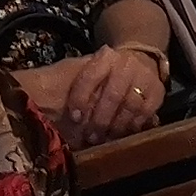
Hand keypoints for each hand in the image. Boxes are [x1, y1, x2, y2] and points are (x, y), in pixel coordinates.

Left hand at [26, 47, 165, 145]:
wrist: (138, 60)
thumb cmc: (103, 75)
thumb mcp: (83, 73)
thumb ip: (67, 86)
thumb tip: (37, 102)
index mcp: (104, 57)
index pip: (89, 76)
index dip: (80, 98)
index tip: (75, 117)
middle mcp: (126, 63)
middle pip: (111, 95)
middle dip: (99, 120)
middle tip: (90, 137)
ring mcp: (144, 76)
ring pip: (130, 106)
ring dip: (116, 126)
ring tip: (106, 139)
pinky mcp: (158, 91)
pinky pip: (147, 113)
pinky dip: (135, 126)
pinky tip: (125, 134)